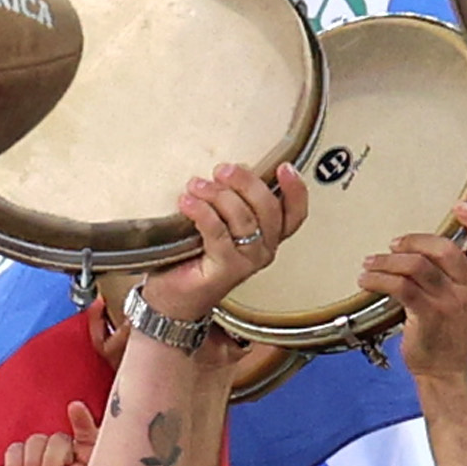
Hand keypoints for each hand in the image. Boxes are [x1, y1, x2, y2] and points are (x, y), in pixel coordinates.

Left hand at [139, 159, 303, 339]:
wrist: (171, 299)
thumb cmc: (192, 258)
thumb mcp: (218, 222)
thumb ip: (230, 201)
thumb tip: (228, 169)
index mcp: (268, 236)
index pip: (294, 213)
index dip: (296, 190)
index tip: (285, 166)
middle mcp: (263, 250)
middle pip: (268, 209)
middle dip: (246, 183)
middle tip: (222, 170)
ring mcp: (246, 262)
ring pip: (243, 219)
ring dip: (218, 195)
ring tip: (196, 185)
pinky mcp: (225, 270)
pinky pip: (217, 233)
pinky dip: (202, 212)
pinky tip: (187, 202)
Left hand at [361, 211, 466, 395]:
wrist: (444, 370)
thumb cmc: (449, 331)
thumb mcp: (463, 299)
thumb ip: (454, 273)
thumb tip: (423, 245)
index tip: (459, 206)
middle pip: (444, 248)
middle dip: (413, 241)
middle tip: (393, 245)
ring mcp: (450, 303)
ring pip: (417, 266)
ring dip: (387, 261)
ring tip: (370, 264)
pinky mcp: (428, 315)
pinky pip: (400, 287)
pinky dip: (379, 279)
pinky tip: (367, 280)